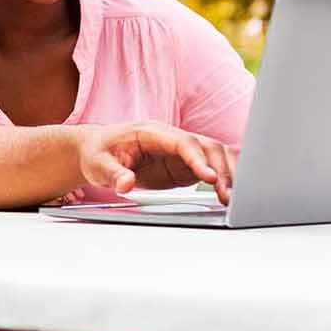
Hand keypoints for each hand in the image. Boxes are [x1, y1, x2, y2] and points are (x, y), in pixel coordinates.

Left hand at [76, 122, 236, 202]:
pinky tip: (234, 192)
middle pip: (207, 147)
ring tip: (233, 198)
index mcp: (152, 132)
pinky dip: (226, 177)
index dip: (198, 159)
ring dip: (229, 173)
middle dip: (220, 169)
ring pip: (216, 155)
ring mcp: (182, 151)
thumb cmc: (98, 153)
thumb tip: (126, 184)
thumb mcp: (98, 165)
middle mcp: (172, 138)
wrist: (96, 151)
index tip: (209, 177)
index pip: (183, 142)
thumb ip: (114, 174)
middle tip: (226, 195)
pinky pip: (213, 167)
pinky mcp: (186, 165)